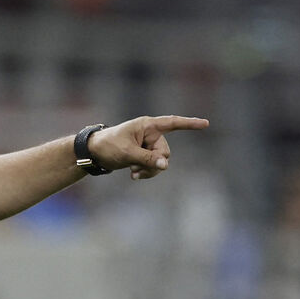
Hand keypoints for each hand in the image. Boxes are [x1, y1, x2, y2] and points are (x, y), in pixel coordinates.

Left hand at [86, 115, 209, 179]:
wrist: (94, 153)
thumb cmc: (108, 146)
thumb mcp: (128, 153)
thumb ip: (147, 159)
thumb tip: (165, 165)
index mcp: (148, 125)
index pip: (173, 123)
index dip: (189, 124)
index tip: (205, 124)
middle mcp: (150, 133)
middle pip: (165, 152)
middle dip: (154, 163)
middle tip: (137, 168)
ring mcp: (148, 145)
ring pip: (161, 162)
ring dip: (149, 170)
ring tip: (134, 173)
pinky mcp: (144, 154)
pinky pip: (154, 166)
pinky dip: (146, 172)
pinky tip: (133, 175)